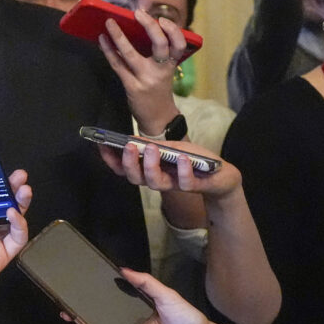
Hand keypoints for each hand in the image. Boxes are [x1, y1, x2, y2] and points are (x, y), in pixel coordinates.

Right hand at [67, 268, 234, 323]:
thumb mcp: (167, 295)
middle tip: (67, 311)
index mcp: (138, 306)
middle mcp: (133, 321)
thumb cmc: (187, 317)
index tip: (78, 291)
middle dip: (85, 316)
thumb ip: (146, 283)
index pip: (112, 300)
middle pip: (105, 318)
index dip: (96, 297)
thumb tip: (124, 269)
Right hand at [97, 138, 241, 200]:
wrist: (221, 175)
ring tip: (152, 148)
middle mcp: (158, 179)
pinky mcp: (194, 186)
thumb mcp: (172, 147)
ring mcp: (174, 184)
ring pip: (155, 183)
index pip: (124, 168)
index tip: (101, 144)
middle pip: (135, 178)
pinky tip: (182, 157)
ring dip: (151, 166)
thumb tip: (131, 138)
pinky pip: (184, 182)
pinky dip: (182, 170)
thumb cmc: (194, 160)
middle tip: (129, 146)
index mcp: (150, 169)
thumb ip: (153, 145)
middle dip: (129, 162)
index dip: (111, 159)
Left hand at [98, 11, 188, 133]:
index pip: (179, 45)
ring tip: (109, 22)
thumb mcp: (165, 72)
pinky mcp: (131, 86)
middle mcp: (160, 70)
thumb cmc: (160, 91)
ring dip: (119, 36)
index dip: (173, 31)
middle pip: (159, 44)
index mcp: (171, 65)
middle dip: (149, 26)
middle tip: (138, 13)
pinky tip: (102, 40)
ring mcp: (145, 78)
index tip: (163, 20)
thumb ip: (159, 55)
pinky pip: (118, 65)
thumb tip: (143, 30)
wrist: (157, 118)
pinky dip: (109, 51)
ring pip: (131, 53)